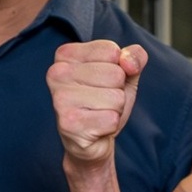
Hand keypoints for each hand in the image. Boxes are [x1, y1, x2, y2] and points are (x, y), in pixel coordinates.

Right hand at [49, 40, 145, 168]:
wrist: (92, 140)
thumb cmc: (104, 102)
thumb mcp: (124, 73)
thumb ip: (134, 56)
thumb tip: (129, 62)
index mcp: (66, 55)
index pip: (111, 50)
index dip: (118, 68)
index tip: (102, 82)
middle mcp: (57, 73)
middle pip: (115, 74)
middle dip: (117, 91)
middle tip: (101, 102)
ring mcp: (60, 99)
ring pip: (116, 97)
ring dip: (115, 109)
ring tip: (98, 113)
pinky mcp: (68, 124)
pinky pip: (111, 119)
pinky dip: (110, 126)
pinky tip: (96, 128)